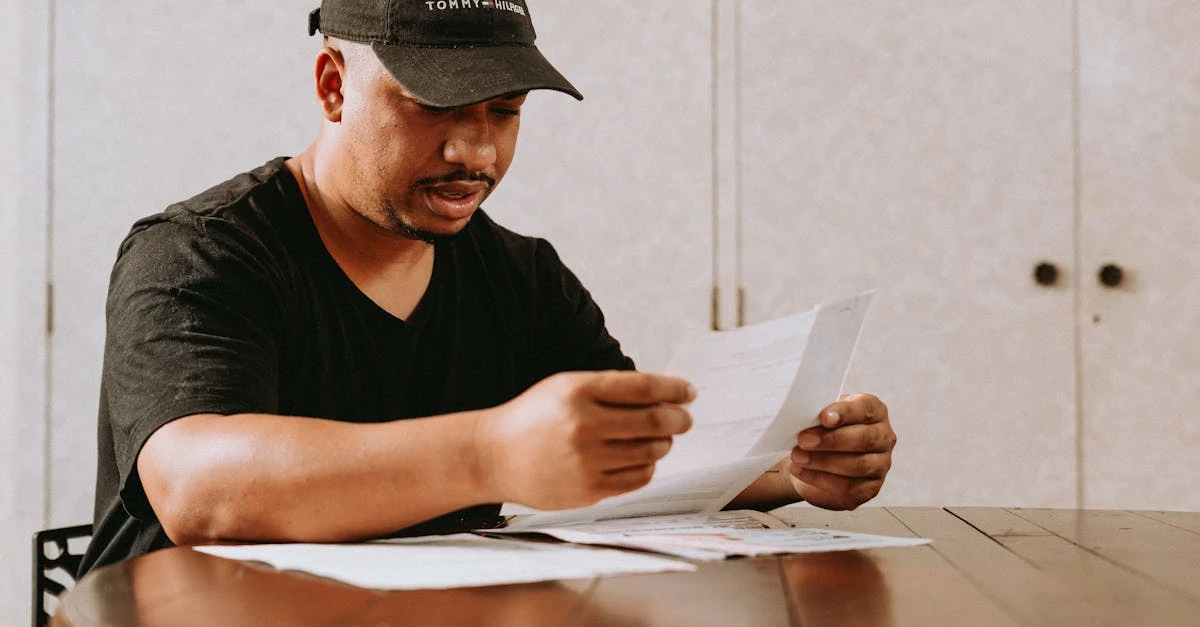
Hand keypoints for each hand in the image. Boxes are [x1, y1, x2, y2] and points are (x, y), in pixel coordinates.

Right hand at [479, 370, 694, 509]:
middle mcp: (584, 425)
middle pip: (655, 422)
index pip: (644, 388)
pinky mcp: (588, 489)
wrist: (494, 456)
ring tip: (659, 439)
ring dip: (664, 444)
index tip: (688, 392)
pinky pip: (638, 477)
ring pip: (651, 452)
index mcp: (579, 391)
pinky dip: (648, 466)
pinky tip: (641, 459)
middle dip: (679, 419)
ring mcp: (586, 460)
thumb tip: (664, 396)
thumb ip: (610, 388)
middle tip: (684, 418)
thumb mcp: (566, 387)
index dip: (674, 390)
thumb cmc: (535, 417)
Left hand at [787, 393, 894, 509]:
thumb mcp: (821, 416)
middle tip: (803, 440)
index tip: (823, 417)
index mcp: (875, 412)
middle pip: (864, 438)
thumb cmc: (821, 430)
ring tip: (798, 457)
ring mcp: (880, 465)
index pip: (866, 408)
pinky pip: (848, 487)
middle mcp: (883, 437)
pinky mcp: (869, 489)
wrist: (813, 458)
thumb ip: (820, 414)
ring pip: (858, 465)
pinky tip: (802, 471)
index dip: (845, 412)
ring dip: (823, 461)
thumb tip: (807, 416)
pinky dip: (821, 479)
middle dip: (831, 440)